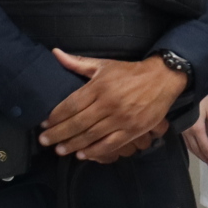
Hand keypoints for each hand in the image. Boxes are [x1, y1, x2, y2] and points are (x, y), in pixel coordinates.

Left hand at [41, 50, 185, 162]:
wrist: (163, 78)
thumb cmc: (130, 72)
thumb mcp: (104, 64)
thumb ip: (78, 62)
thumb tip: (55, 53)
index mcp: (99, 87)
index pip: (71, 105)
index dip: (56, 116)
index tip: (44, 124)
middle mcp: (109, 104)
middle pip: (78, 123)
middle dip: (58, 134)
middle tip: (44, 141)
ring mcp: (122, 119)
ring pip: (92, 135)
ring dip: (73, 144)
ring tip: (59, 150)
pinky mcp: (134, 129)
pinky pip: (111, 144)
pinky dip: (95, 151)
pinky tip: (83, 154)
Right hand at [184, 98, 207, 167]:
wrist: (182, 91)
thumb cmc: (199, 99)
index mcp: (197, 129)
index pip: (205, 147)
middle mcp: (188, 133)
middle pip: (197, 150)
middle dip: (205, 158)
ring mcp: (182, 131)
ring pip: (191, 147)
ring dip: (198, 155)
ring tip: (206, 160)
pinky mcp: (180, 128)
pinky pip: (187, 143)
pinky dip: (193, 149)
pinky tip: (197, 150)